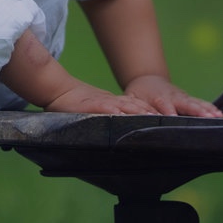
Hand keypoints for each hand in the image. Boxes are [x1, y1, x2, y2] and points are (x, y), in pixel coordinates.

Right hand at [43, 82, 160, 115]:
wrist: (56, 89)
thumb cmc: (72, 104)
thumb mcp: (93, 110)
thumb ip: (105, 118)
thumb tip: (116, 133)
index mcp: (112, 104)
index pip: (135, 107)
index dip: (149, 112)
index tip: (163, 121)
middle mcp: (110, 102)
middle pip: (135, 106)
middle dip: (150, 113)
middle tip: (166, 121)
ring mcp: (101, 103)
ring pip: (125, 106)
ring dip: (140, 112)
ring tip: (153, 119)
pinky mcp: (91, 105)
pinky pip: (106, 109)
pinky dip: (117, 113)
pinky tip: (125, 118)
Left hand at [120, 74, 222, 118]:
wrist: (147, 78)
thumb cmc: (138, 94)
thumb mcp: (132, 100)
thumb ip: (135, 109)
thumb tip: (134, 120)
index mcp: (157, 98)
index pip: (163, 105)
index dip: (169, 111)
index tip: (174, 118)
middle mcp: (172, 97)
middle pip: (185, 104)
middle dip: (196, 111)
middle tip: (207, 118)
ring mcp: (182, 97)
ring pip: (196, 103)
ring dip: (207, 110)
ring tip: (218, 117)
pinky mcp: (188, 99)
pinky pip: (201, 103)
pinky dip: (210, 108)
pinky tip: (220, 115)